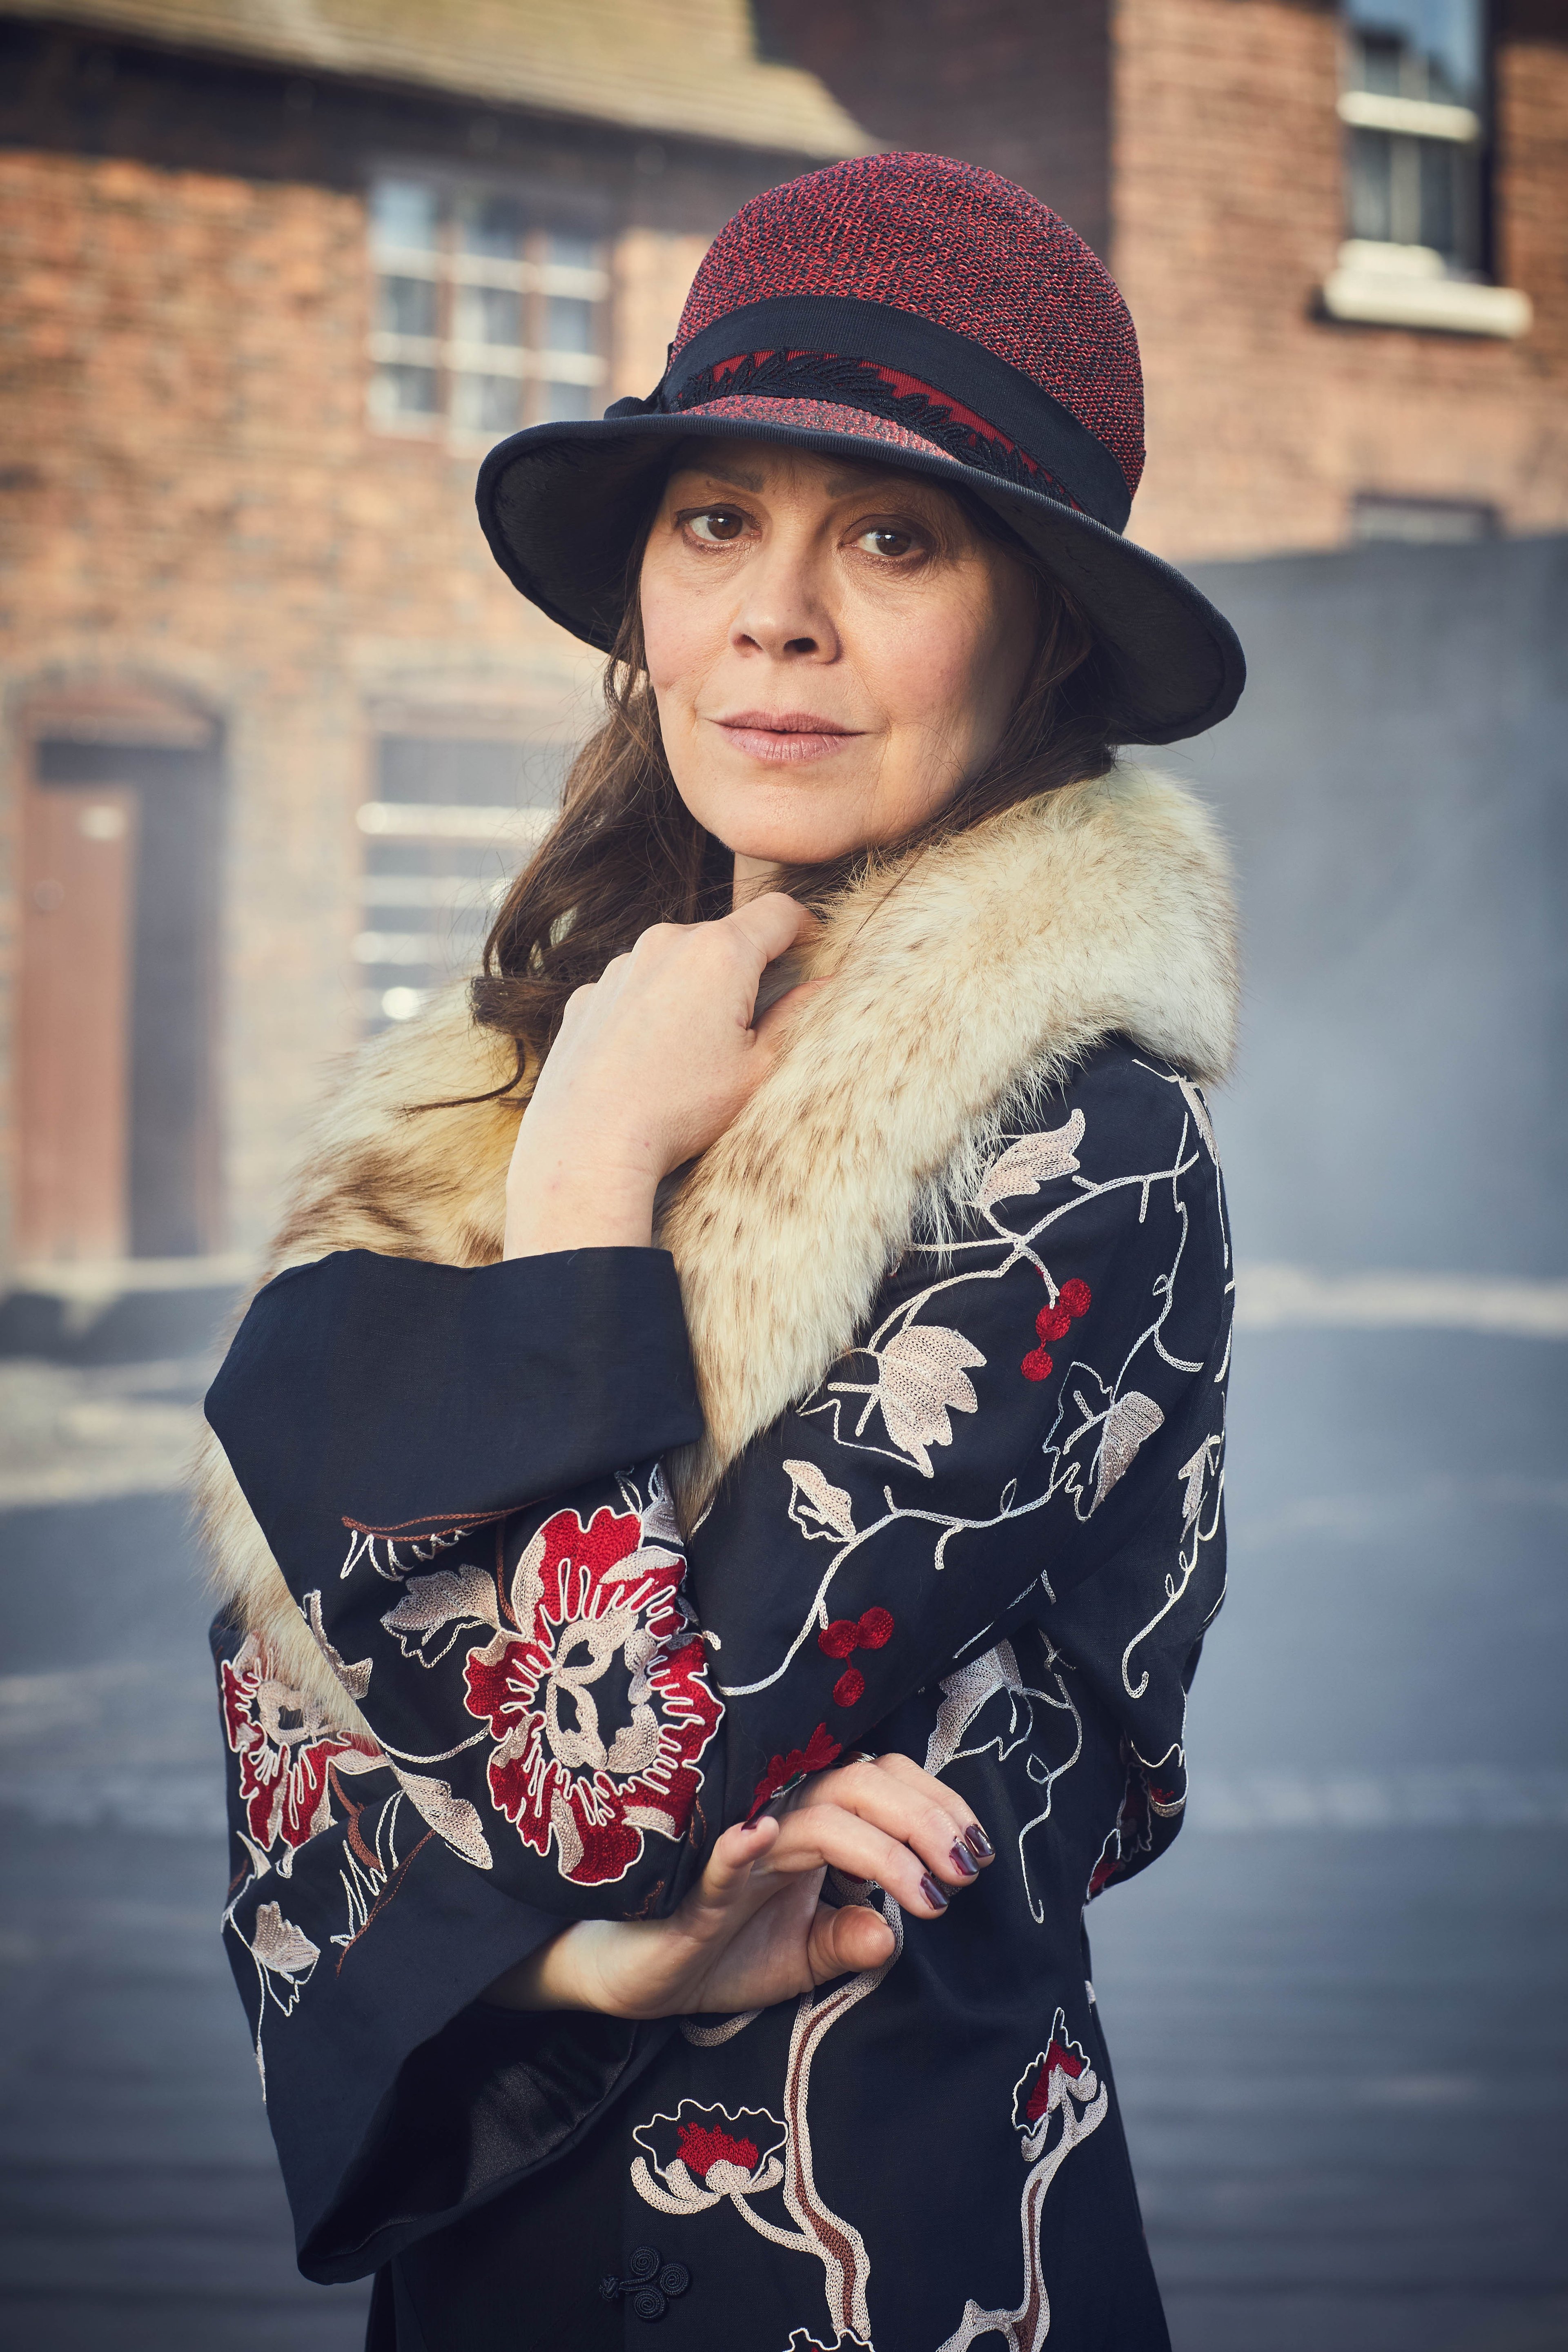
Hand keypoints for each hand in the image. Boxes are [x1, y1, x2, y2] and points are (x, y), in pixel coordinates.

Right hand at [480, 1753, 993, 2018]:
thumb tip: (895, 1933)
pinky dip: (740, 1841)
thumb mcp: (800, 1958)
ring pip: (815, 1816)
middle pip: (860, 1786)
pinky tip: (762, 1836)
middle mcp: (779, 1823)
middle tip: (964, 1872)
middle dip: (923, 1821)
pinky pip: (720, 1855)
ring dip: (877, 1847)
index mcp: (810, 1828)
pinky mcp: (693, 1884)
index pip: (882, 1785)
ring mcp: (737, 1849)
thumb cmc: (718, 1952)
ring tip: (924, 1891)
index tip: (976, 1851)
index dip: (935, 1804)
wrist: (634, 1974)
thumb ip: (849, 1942)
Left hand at [503, 893, 819, 1257]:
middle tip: (755, 1021)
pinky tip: (651, 1059)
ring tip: (695, 1050)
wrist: (589, 1143)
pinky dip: (650, 1010)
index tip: (812, 951)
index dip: (806, 927)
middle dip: (746, 967)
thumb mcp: (759, 1070)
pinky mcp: (587, 997)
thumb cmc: (681, 1109)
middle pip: (724, 937)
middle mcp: (664, 943)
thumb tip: (825, 986)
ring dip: (695, 988)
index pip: (779, 912)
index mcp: (719, 954)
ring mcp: (619, 968)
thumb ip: (800, 1017)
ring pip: (675, 961)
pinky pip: (633, 989)